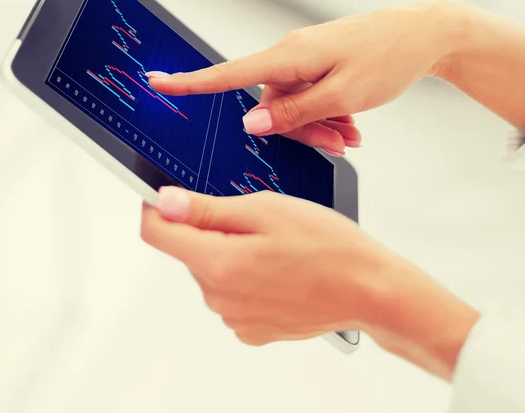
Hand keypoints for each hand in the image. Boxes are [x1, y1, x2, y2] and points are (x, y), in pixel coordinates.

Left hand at [141, 187, 478, 379]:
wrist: (368, 289)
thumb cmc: (327, 245)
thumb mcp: (265, 210)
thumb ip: (207, 209)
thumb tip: (164, 201)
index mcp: (217, 264)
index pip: (156, 233)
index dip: (159, 207)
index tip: (174, 194)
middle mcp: (218, 298)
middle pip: (189, 251)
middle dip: (211, 230)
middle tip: (257, 219)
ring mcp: (235, 318)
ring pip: (213, 271)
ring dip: (232, 253)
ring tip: (277, 246)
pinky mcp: (252, 330)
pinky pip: (233, 294)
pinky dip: (247, 277)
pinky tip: (280, 269)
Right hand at [148, 2, 462, 154]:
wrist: (424, 33)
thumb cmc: (388, 58)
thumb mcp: (342, 95)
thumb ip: (295, 112)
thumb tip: (251, 122)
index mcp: (289, 56)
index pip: (229, 74)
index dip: (190, 81)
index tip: (156, 82)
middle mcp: (291, 54)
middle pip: (272, 103)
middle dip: (301, 129)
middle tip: (339, 143)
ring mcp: (306, 58)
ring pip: (295, 104)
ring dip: (320, 125)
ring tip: (352, 135)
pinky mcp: (321, 62)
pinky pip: (311, 94)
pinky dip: (328, 113)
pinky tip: (352, 126)